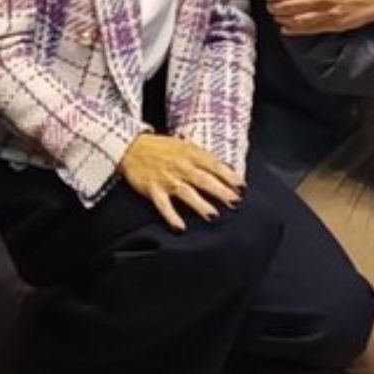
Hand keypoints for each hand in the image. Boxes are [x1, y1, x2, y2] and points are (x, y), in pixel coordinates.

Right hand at [114, 132, 240, 227]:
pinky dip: (171, 216)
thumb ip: (203, 158)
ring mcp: (166, 178)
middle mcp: (180, 166)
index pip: (213, 165)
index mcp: (190, 153)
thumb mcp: (184, 146)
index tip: (242, 187)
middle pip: (204, 180)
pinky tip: (180, 227)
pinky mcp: (152, 189)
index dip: (229, 176)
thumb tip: (226, 169)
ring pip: (186, 192)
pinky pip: (163, 205)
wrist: (131, 147)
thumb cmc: (162, 148)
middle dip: (220, 191)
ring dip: (200, 204)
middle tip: (235, 202)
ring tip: (213, 215)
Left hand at [267, 0, 373, 36]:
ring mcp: (328, 12)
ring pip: (298, 19)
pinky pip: (310, 29)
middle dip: (277, 6)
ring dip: (283, 18)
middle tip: (270, 6)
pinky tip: (286, 28)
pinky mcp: (334, 24)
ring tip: (276, 16)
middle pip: (292, 5)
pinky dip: (295, 30)